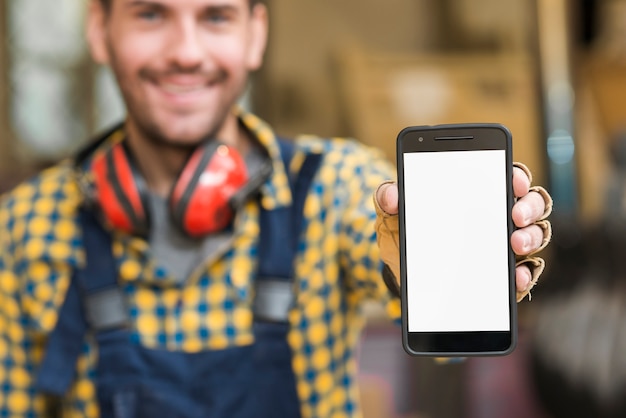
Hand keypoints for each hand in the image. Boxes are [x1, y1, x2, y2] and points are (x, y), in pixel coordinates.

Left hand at [375, 162, 551, 300]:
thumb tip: (390, 195)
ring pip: (535, 235)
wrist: (398, 270)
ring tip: (515, 244)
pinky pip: (523, 272)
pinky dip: (524, 274)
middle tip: (516, 215)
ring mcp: (502, 245)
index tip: (513, 180)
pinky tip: (515, 276)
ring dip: (532, 238)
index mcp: (475, 193)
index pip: (506, 176)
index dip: (516, 175)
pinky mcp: (500, 274)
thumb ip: (388, 198)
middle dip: (529, 207)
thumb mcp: (392, 213)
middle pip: (531, 203)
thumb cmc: (402, 232)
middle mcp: (497, 215)